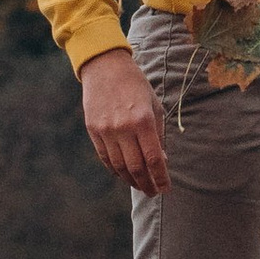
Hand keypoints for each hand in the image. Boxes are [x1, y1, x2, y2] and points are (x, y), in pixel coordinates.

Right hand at [81, 43, 169, 194]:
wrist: (105, 67)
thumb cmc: (135, 85)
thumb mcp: (154, 105)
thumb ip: (158, 134)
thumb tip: (162, 160)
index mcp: (143, 120)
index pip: (154, 159)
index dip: (161, 178)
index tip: (166, 189)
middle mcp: (123, 128)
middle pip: (136, 167)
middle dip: (147, 184)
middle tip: (153, 192)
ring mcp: (106, 130)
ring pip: (119, 166)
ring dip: (132, 180)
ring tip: (141, 186)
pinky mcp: (93, 130)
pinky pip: (105, 158)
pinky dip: (116, 170)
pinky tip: (125, 175)